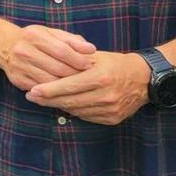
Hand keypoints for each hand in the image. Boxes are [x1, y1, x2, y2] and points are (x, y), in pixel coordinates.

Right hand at [0, 24, 96, 90]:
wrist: (4, 46)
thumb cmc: (35, 39)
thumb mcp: (52, 33)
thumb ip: (72, 40)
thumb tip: (91, 50)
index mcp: (35, 36)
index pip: (62, 51)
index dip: (78, 59)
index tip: (90, 64)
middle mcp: (24, 51)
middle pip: (58, 68)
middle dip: (75, 74)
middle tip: (87, 77)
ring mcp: (20, 67)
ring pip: (50, 82)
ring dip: (66, 85)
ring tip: (77, 84)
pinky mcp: (18, 80)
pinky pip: (41, 90)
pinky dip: (54, 91)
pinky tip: (63, 89)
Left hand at [25, 51, 150, 124]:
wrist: (144, 78)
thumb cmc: (115, 63)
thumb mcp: (95, 57)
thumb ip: (73, 61)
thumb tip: (47, 66)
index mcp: (100, 77)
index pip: (69, 86)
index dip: (49, 90)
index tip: (32, 90)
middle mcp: (106, 95)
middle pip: (70, 101)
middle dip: (48, 100)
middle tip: (31, 97)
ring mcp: (110, 109)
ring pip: (77, 111)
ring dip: (58, 106)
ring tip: (43, 100)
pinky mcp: (113, 119)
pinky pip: (87, 117)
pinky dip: (73, 111)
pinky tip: (63, 105)